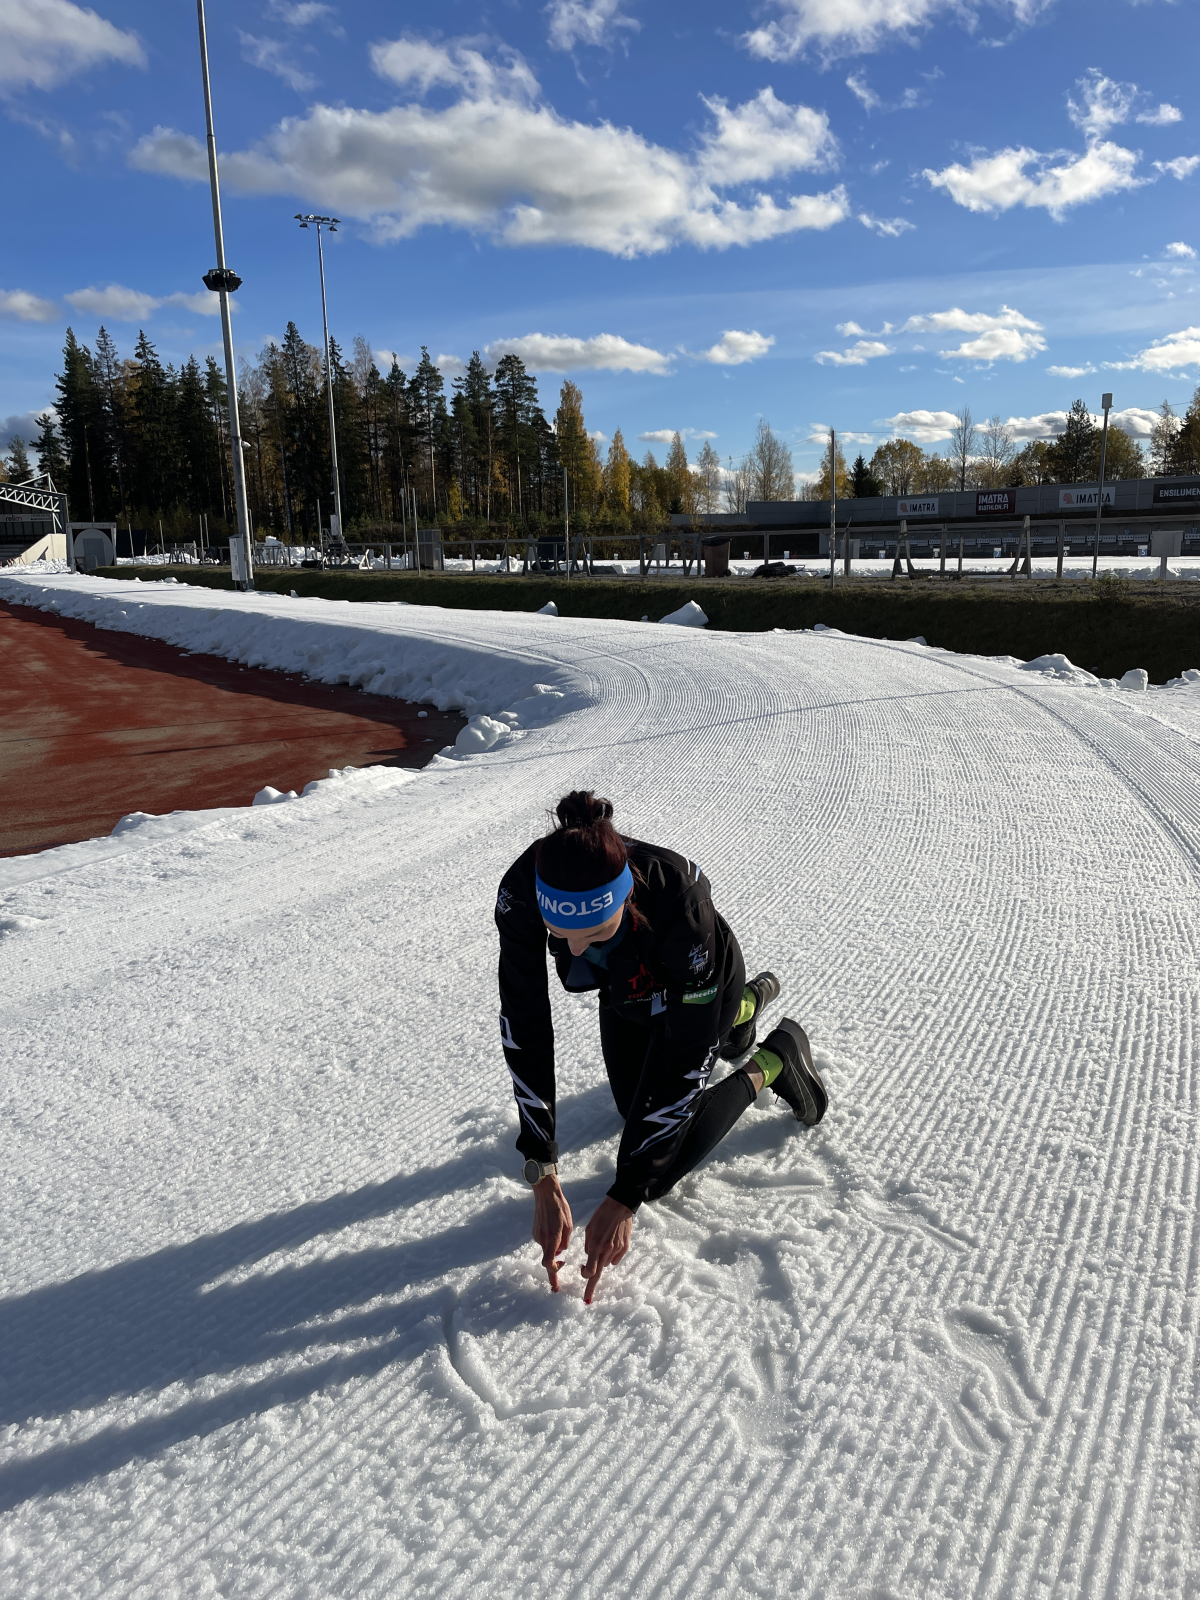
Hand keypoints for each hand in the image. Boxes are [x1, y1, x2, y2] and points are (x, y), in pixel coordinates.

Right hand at [531, 1176, 572, 1291]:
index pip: (549, 1263)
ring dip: (554, 1247)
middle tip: (557, 1281)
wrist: (545, 1194)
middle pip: (547, 1258)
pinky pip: (544, 1240)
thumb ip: (564, 1242)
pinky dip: (550, 1239)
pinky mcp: (534, 1231)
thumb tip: (559, 1253)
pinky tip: (554, 1227)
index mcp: (552, 1239)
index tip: (558, 1281)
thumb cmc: (560, 1208)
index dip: (553, 1274)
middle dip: (554, 1266)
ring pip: (547, 1248)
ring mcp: (537, 1235)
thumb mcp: (568, 1225)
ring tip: (561, 1230)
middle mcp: (542, 1240)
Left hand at [580, 1196, 633, 1304]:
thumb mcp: (589, 1229)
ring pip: (607, 1263)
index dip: (585, 1279)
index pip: (591, 1271)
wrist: (620, 1206)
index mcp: (596, 1245)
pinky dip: (611, 1254)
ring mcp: (618, 1250)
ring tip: (602, 1243)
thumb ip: (589, 1245)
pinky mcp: (625, 1247)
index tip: (583, 1279)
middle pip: (598, 1272)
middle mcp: (607, 1250)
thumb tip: (589, 1257)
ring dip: (601, 1259)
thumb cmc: (601, 1216)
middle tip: (586, 1296)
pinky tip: (611, 1242)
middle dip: (591, 1283)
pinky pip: (615, 1258)